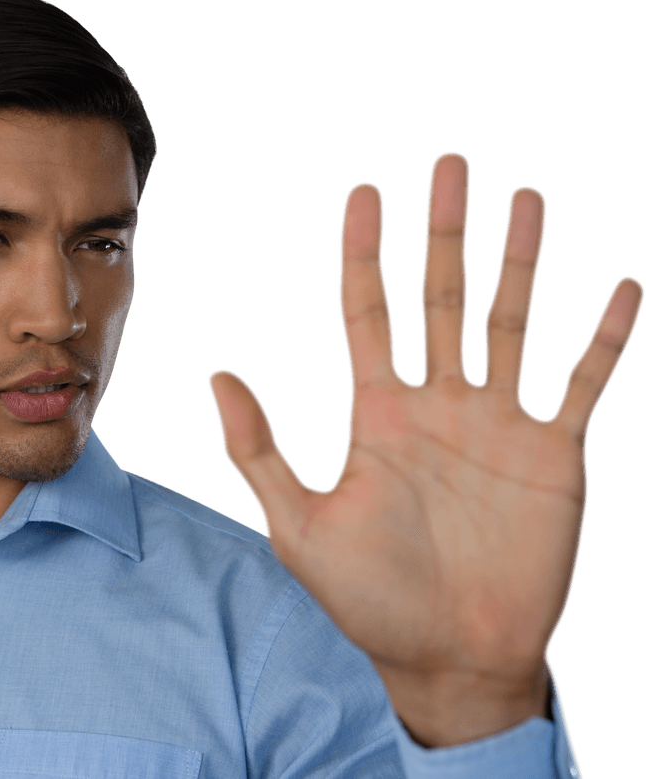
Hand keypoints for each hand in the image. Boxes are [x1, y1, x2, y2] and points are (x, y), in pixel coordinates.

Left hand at [208, 152, 642, 744]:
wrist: (449, 658)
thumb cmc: (369, 599)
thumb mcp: (298, 524)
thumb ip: (258, 450)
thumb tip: (218, 375)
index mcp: (377, 412)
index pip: (369, 310)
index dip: (365, 252)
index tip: (364, 193)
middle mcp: (437, 403)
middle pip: (439, 296)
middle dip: (444, 232)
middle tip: (448, 166)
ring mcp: (497, 423)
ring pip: (510, 320)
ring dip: (519, 261)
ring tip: (525, 198)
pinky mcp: (553, 453)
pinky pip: (582, 381)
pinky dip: (602, 337)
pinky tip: (621, 288)